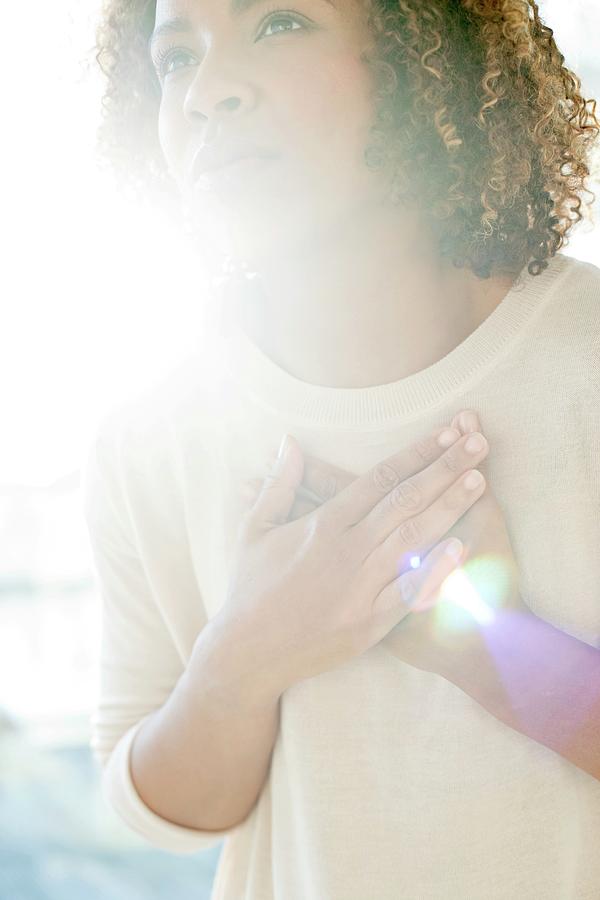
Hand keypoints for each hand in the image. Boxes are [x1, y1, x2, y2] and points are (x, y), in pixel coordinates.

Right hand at [221, 422, 488, 695]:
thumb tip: (290, 442)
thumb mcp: (255, 529)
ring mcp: (359, 587)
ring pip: (412, 538)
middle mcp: (345, 549)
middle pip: (404, 499)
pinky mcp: (368, 623)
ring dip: (449, 506)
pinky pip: (408, 593)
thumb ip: (279, 484)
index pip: (379, 478)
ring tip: (480, 478)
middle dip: (444, 468)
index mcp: (322, 524)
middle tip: (477, 441)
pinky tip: (462, 548)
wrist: (247, 653)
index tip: (446, 432)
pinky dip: (434, 570)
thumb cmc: (250, 588)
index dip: (415, 452)